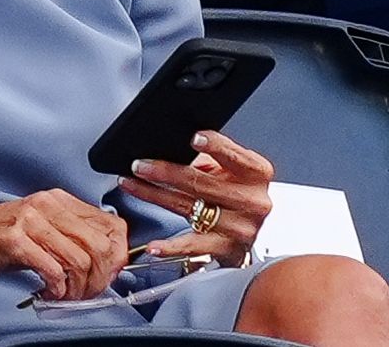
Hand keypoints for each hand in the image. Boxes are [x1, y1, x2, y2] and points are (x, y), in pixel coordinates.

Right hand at [0, 190, 127, 300]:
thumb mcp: (34, 231)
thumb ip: (67, 238)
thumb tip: (105, 260)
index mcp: (55, 199)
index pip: (111, 224)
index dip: (118, 257)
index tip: (108, 277)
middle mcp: (45, 203)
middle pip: (102, 244)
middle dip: (103, 278)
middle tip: (88, 294)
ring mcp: (29, 220)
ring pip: (82, 258)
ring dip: (80, 288)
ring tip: (66, 297)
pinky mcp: (13, 240)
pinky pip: (54, 270)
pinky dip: (58, 289)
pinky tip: (49, 294)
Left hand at [116, 129, 274, 268]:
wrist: (252, 229)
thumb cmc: (237, 191)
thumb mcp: (230, 168)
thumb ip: (207, 157)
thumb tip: (171, 149)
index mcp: (256, 173)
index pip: (235, 156)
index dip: (215, 147)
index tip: (194, 139)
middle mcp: (252, 201)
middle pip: (203, 183)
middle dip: (165, 172)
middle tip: (140, 165)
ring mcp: (240, 227)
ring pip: (189, 208)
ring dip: (154, 195)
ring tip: (132, 185)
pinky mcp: (226, 249)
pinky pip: (193, 246)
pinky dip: (170, 246)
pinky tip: (155, 245)